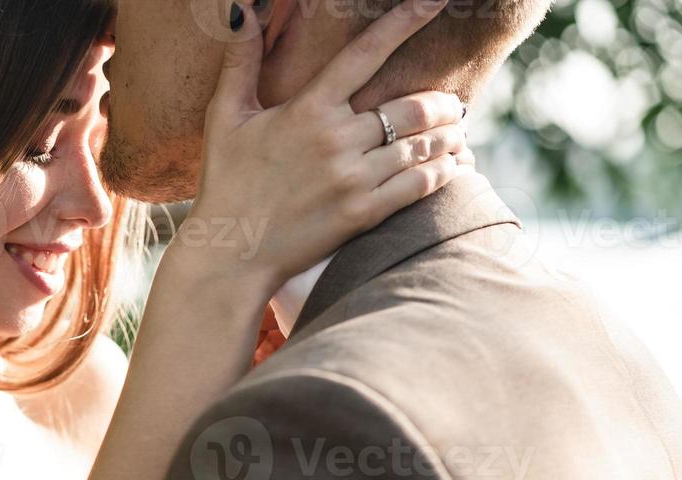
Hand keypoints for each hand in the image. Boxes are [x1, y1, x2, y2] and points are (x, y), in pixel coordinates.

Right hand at [182, 0, 467, 307]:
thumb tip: (243, 11)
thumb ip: (241, 60)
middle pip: (413, 108)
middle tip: (452, 104)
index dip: (406, 22)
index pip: (366, 53)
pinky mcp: (362, 215)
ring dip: (449, 135)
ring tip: (457, 132)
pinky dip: (444, 171)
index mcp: (307, 109)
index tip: (436, 1)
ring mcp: (352, 179)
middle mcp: (336, 140)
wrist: (229, 253)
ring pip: (423, 145)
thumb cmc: (225, 182)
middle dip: (442, 103)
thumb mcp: (225, 117)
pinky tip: (452, 165)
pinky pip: (419, 185)